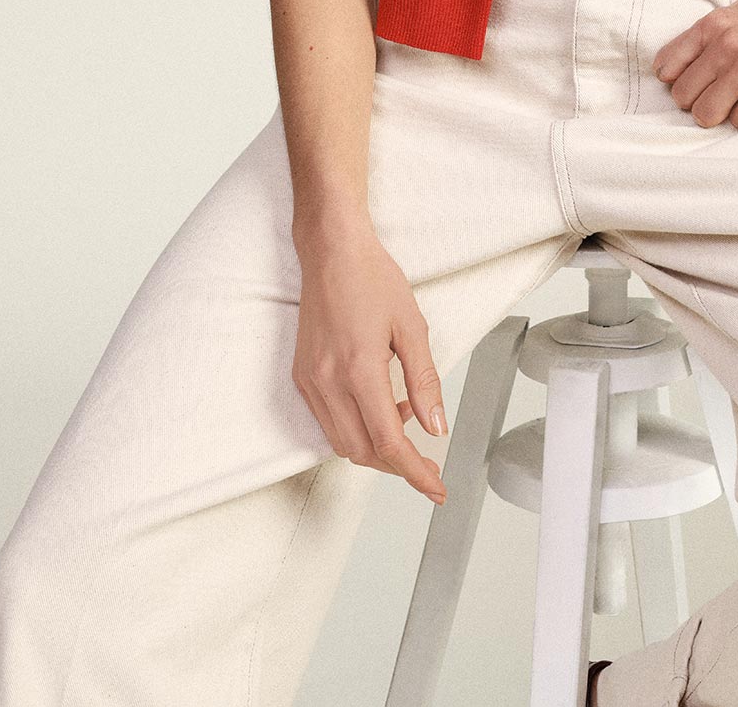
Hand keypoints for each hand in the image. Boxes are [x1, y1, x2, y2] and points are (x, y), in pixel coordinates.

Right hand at [292, 216, 448, 504]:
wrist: (332, 250)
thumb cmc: (372, 277)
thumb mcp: (412, 326)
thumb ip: (424, 381)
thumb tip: (436, 426)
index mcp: (359, 371)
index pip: (389, 443)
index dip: (415, 473)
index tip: (436, 488)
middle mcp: (328, 382)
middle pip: (362, 452)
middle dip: (397, 466)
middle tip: (428, 463)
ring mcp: (310, 381)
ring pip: (341, 442)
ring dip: (375, 447)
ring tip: (406, 420)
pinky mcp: (301, 376)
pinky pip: (327, 421)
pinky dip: (355, 428)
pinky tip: (378, 405)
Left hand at [651, 0, 737, 127]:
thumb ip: (722, 18)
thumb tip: (691, 42)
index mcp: (716, 23)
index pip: (667, 64)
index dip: (678, 79)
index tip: (695, 83)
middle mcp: (726, 45)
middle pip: (682, 95)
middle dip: (701, 100)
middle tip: (724, 96)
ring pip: (704, 115)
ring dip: (723, 114)